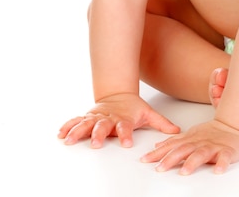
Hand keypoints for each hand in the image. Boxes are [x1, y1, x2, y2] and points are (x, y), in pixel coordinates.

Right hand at [58, 93, 179, 147]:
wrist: (119, 94)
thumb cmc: (133, 107)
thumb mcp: (148, 113)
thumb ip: (161, 123)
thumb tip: (177, 131)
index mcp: (123, 118)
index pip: (125, 126)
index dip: (126, 134)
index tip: (127, 143)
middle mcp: (108, 118)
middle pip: (102, 126)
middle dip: (98, 134)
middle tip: (95, 143)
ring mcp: (97, 117)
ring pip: (86, 124)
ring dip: (77, 131)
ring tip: (68, 140)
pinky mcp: (88, 117)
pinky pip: (76, 121)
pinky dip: (68, 126)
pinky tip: (60, 133)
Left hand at [141, 119, 238, 174]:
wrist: (234, 126)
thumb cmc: (211, 133)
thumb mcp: (190, 135)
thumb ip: (174, 142)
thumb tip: (157, 147)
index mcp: (190, 139)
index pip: (171, 146)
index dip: (158, 153)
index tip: (144, 160)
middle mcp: (200, 142)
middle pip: (183, 150)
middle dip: (171, 159)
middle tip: (159, 168)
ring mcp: (214, 146)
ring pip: (202, 154)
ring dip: (193, 162)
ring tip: (184, 171)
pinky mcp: (227, 151)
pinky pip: (225, 158)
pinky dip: (222, 164)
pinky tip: (218, 170)